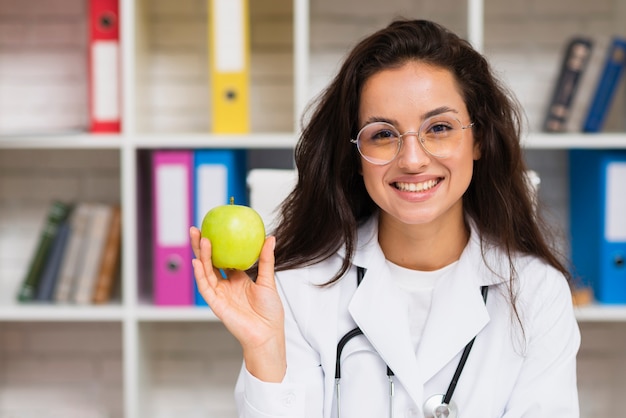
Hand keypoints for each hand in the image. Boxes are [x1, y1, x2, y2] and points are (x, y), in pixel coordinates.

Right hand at [190, 226, 285, 381]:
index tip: (213, 228)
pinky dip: (200, 274)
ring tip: (201, 239)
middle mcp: (226, 285)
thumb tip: (270, 238)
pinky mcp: (216, 304)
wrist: (267, 334)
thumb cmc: (270, 312)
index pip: (223, 258)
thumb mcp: (268, 281)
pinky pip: (206, 287)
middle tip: (198, 229)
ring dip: (202, 256)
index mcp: (237, 279)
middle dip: (202, 246)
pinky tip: (198, 262)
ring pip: (206, 272)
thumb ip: (266, 260)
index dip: (217, 245)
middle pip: (210, 262)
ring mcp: (219, 294)